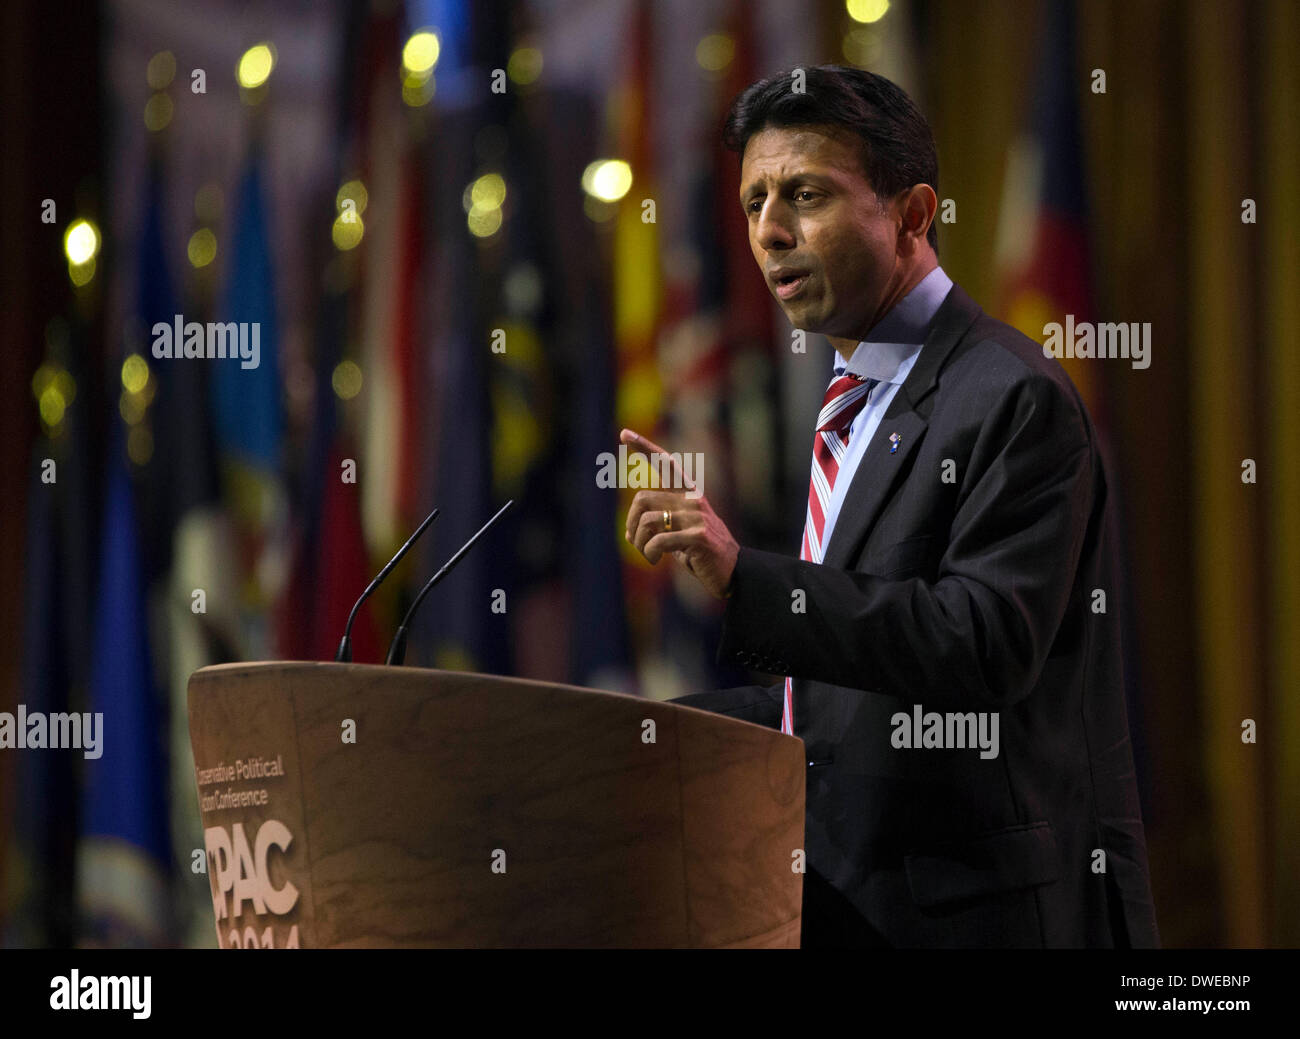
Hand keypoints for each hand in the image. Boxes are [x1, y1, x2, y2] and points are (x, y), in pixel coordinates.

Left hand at [621, 428, 739, 599]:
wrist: (732, 572)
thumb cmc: (701, 554)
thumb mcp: (677, 535)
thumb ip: (658, 527)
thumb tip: (630, 532)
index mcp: (688, 495)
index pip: (665, 464)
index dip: (644, 447)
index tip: (624, 433)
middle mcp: (692, 500)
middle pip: (642, 498)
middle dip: (631, 523)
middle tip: (636, 542)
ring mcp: (697, 517)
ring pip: (648, 520)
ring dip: (640, 543)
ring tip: (649, 556)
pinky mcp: (698, 536)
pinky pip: (658, 541)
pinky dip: (650, 553)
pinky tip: (655, 561)